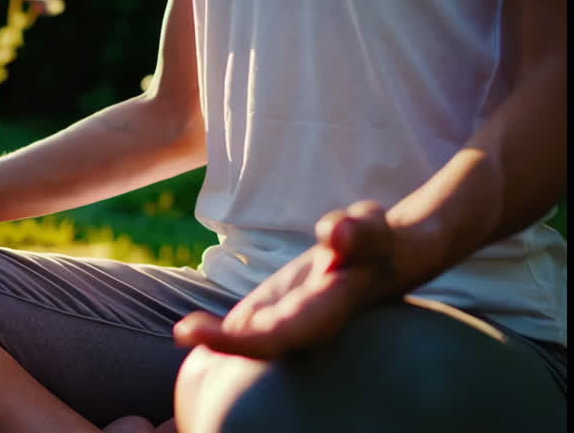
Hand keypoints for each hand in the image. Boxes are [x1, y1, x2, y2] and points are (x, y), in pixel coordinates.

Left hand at [173, 200, 400, 358]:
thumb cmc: (377, 240)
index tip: (203, 331)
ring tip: (186, 332)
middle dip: (223, 344)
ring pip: (253, 340)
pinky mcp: (282, 310)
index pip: (279, 336)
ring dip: (218, 339)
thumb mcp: (371, 227)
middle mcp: (306, 324)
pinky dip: (224, 330)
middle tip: (184, 332)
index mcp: (325, 312)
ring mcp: (292, 320)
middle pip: (262, 346)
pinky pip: (251, 328)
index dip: (240, 341)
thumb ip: (355, 233)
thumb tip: (336, 234)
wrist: (389, 253)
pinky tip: (195, 329)